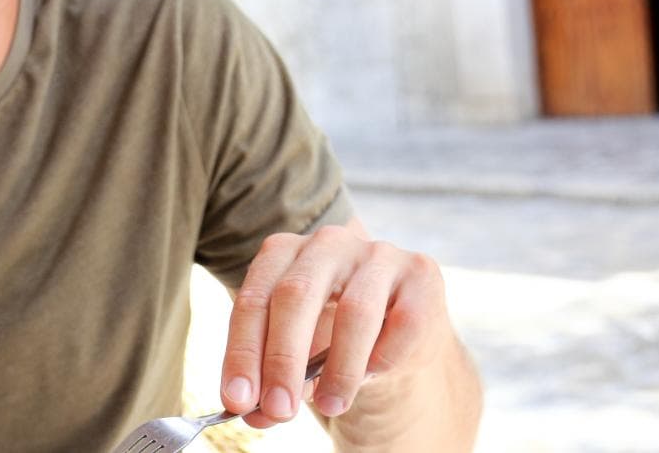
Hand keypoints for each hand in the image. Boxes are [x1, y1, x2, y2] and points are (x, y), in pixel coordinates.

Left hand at [220, 221, 452, 427]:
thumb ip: (272, 381)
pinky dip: (384, 357)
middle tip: (278, 410)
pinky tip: (372, 376)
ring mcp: (377, 254)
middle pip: (295, 295)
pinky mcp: (422, 273)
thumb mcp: (295, 356)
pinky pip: (404, 322)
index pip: (253, 300)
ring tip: (329, 407)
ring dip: (339, 369)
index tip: (237, 400)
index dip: (243, 351)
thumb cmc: (331, 339)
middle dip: (282, 359)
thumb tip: (254, 414)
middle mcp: (327, 243)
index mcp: (283, 252)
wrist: (395, 332)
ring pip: (355, 312)